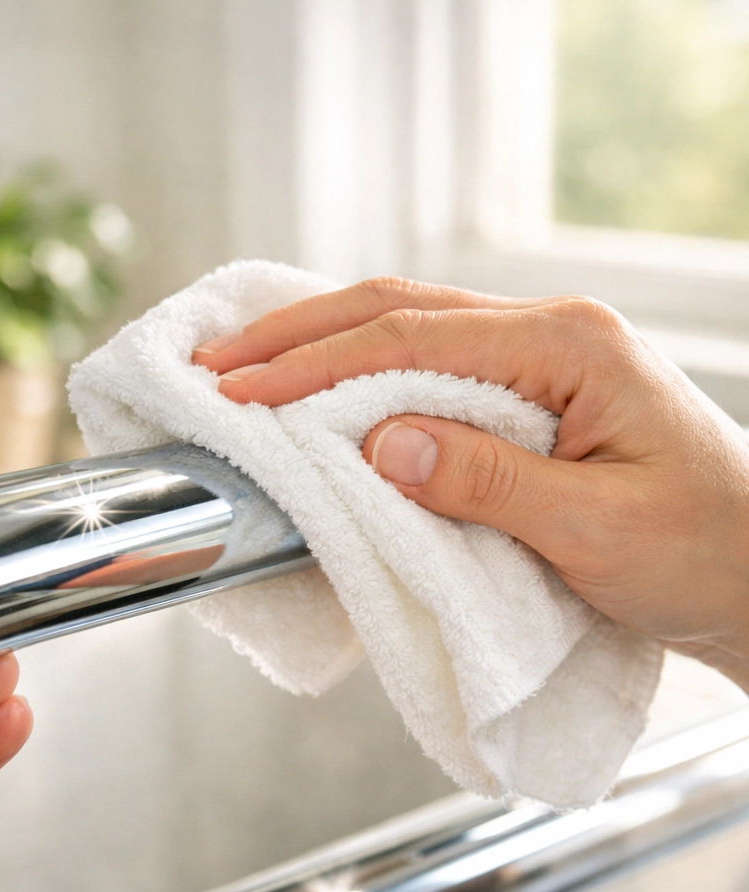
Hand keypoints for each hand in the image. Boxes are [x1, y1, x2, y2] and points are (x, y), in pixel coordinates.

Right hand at [193, 277, 748, 688]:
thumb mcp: (595, 529)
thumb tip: (381, 444)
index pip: (412, 338)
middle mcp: (551, 335)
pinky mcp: (529, 396)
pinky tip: (326, 386)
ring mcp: (540, 360)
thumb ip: (487, 481)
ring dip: (324, 346)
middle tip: (220, 362)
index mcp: (570, 347)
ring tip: (251, 366)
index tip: (244, 391)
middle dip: (300, 335)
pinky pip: (431, 368)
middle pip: (399, 310)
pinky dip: (365, 374)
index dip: (316, 364)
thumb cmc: (705, 553)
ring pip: (409, 330)